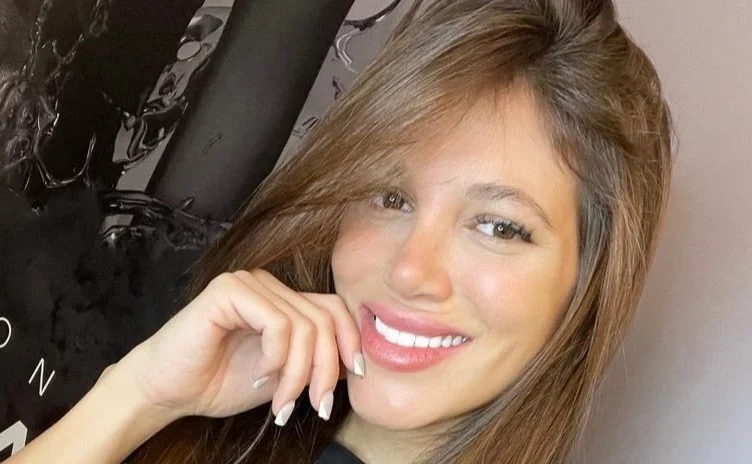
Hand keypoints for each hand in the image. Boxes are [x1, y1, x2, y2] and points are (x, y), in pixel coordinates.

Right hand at [113, 269, 362, 424]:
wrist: (167, 391)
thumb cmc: (218, 382)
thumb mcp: (283, 375)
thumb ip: (313, 360)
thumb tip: (353, 361)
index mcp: (282, 300)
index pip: (334, 308)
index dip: (351, 340)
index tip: (355, 375)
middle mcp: (268, 285)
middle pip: (324, 320)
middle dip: (325, 370)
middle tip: (316, 406)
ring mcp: (249, 282)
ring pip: (304, 326)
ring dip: (299, 374)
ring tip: (281, 403)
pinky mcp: (229, 289)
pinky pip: (278, 323)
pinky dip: (276, 358)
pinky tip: (258, 376)